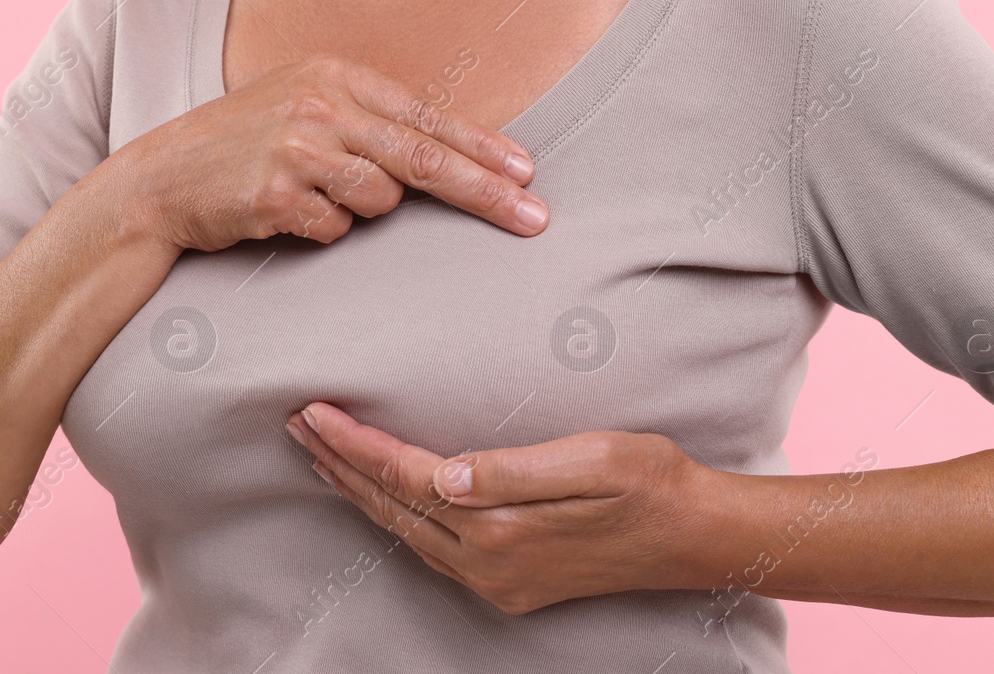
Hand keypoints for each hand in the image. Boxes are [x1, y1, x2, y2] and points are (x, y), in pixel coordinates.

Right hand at [112, 54, 548, 251]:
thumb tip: (445, 153)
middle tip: (535, 219)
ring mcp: (296, 148)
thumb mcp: (303, 108)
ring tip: (312, 196)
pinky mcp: (275, 193)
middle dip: (486, 193)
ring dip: (358, 213)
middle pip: (424, 159)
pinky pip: (334, 230)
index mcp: (334, 76)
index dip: (482, 148)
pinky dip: (320, 231)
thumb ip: (365, 120)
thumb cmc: (241, 146)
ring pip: (379, 202)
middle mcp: (320, 105)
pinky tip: (284, 214)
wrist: (160, 179)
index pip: (427, 117)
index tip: (527, 173)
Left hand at [285, 402, 718, 614]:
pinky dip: (394, 515)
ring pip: (404, 531)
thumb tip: (444, 474)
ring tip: (322, 454)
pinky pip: (430, 547)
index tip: (315, 408)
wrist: (696, 537)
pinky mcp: (508, 583)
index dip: (355, 443)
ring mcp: (495, 581)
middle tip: (297, 423)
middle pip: (392, 508)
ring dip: (359, 491)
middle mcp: (488, 564)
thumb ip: (514, 470)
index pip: (404, 478)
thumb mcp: (593, 459)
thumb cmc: (651, 483)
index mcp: (501, 528)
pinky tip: (383, 496)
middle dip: (340, 464)